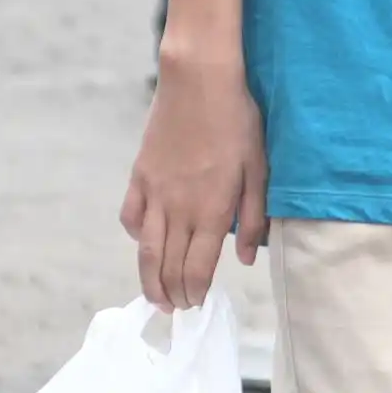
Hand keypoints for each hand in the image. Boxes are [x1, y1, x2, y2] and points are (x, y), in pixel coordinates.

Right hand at [120, 46, 266, 308]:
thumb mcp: (260, 169)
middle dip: (172, 295)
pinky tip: (146, 243)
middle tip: (176, 310)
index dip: (195, 292)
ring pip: (145, 250)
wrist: (199, 82)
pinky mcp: (139, 177)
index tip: (197, 305)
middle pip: (169, 266)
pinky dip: (137, 237)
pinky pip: (131, 218)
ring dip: (148, 279)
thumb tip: (246, 258)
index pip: (198, 268)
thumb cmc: (238, 122)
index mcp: (212, 210)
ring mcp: (155, 194)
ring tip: (154, 297)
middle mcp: (179, 209)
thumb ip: (253, 218)